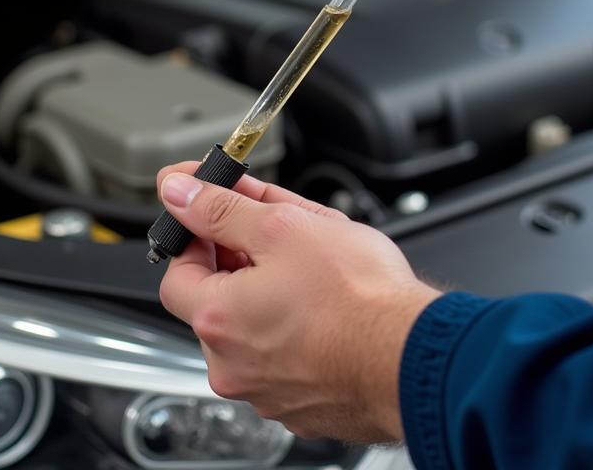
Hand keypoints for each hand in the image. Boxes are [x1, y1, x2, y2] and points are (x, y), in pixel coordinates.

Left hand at [154, 163, 440, 441]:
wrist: (415, 357)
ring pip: (251, 328)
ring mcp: (266, 392)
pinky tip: (326, 308)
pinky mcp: (300, 403)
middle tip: (276, 234)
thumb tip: (179, 189)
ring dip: (269, 294)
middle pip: (215, 300)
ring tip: (312, 270)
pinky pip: (282, 356)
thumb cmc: (360, 299)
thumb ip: (220, 207)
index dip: (197, 235)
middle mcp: (231, 367)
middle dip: (239, 261)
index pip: (177, 270)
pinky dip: (294, 329)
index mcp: (217, 321)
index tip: (218, 215)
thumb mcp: (283, 226)